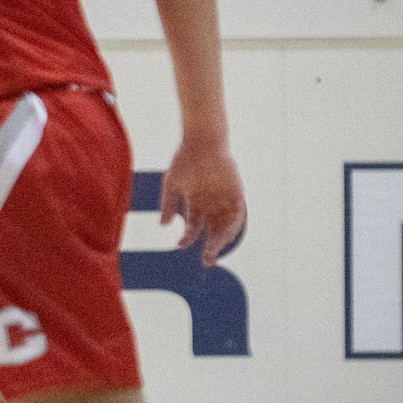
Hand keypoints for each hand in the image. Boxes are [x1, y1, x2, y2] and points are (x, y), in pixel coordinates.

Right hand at [160, 139, 245, 266]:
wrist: (203, 142)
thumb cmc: (185, 159)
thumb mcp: (172, 183)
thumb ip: (168, 204)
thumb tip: (163, 225)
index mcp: (196, 202)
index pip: (193, 227)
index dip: (187, 238)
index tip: (180, 245)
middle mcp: (211, 204)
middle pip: (213, 232)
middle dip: (210, 248)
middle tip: (207, 261)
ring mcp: (224, 199)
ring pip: (226, 226)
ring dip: (222, 239)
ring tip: (216, 249)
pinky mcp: (236, 192)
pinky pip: (238, 214)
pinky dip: (235, 225)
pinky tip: (229, 234)